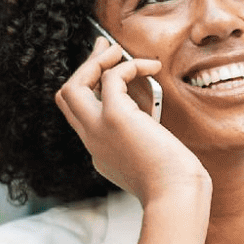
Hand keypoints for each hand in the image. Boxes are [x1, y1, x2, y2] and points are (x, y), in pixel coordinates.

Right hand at [55, 37, 210, 204]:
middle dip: (83, 68)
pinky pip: (110, 78)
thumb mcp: (153, 161)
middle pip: (67, 98)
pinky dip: (129, 66)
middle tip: (104, 48)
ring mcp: (99, 130)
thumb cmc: (176, 184)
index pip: (83, 116)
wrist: (176, 196)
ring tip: (118, 50)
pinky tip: (151, 66)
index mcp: (101, 153)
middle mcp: (93, 141)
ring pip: (72, 87)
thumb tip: (153, 120)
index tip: (111, 72)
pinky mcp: (115, 118)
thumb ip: (145, 141)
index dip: (94, 91)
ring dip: (94, 62)